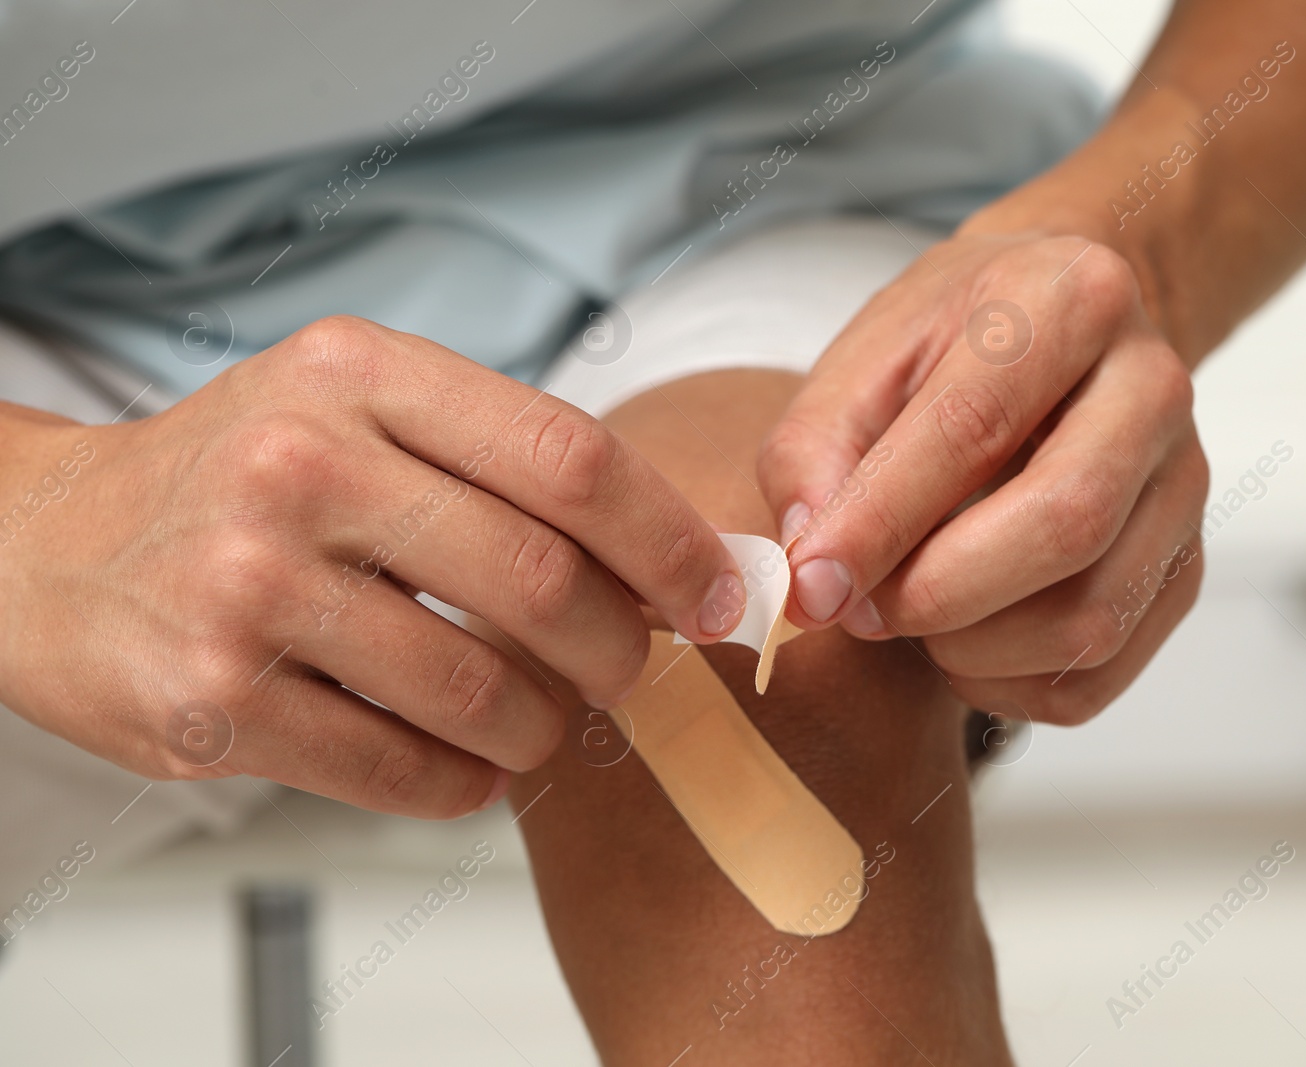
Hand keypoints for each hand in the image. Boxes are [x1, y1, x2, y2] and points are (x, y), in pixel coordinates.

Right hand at [0, 316, 745, 816]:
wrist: (42, 543)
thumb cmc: (241, 475)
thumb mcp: (359, 410)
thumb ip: (505, 464)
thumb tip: (679, 565)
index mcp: (357, 375)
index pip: (570, 458)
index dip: (671, 540)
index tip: (718, 596)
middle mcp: (298, 467)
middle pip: (543, 582)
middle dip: (623, 651)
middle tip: (632, 673)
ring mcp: (246, 587)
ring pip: (482, 691)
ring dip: (542, 726)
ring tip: (535, 720)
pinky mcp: (207, 703)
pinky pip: (403, 770)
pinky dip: (465, 782)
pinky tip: (465, 762)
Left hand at [758, 234, 1205, 724]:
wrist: (1059, 328)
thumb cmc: (955, 342)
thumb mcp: (864, 357)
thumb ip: (815, 453)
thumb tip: (813, 572)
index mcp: (1071, 302)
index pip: (975, 427)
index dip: (883, 520)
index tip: (813, 583)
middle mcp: (1153, 389)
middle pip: (1065, 524)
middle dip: (938, 593)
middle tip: (861, 608)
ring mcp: (1183, 486)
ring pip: (1092, 618)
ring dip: (972, 649)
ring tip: (910, 613)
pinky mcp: (1184, 568)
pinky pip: (1100, 674)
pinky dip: (1010, 686)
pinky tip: (964, 641)